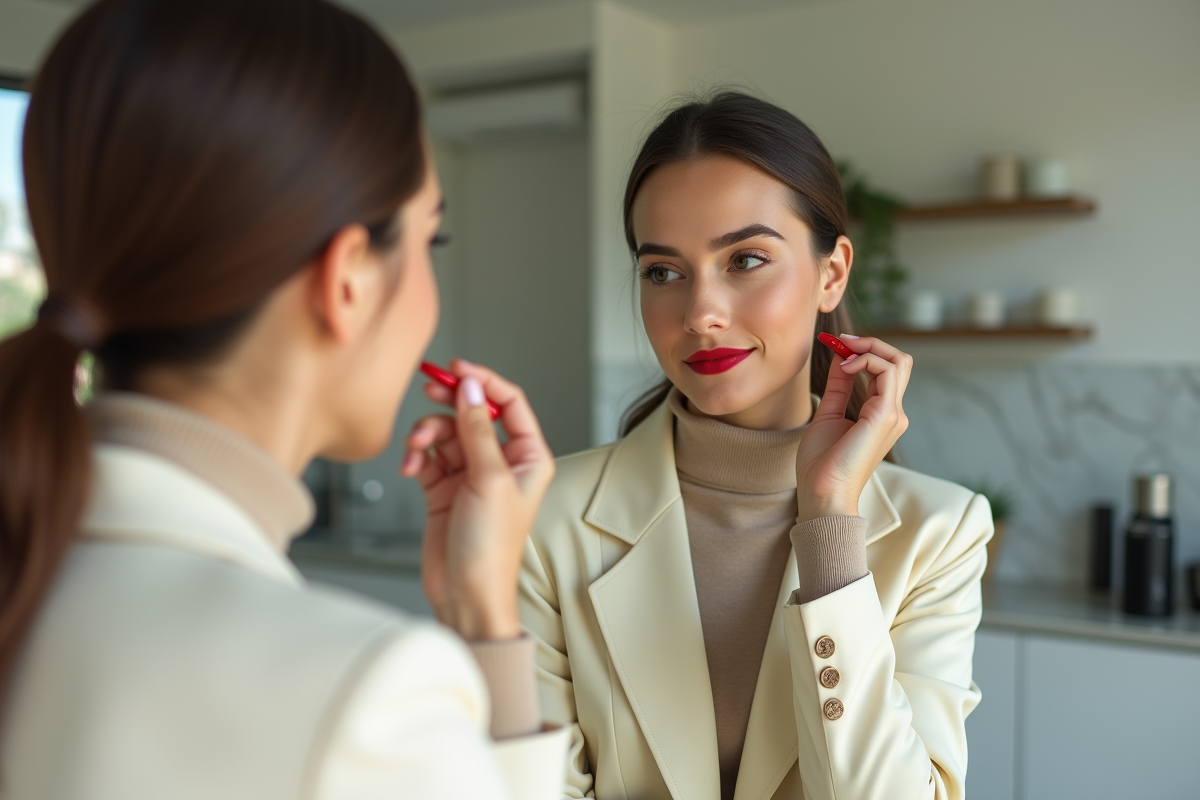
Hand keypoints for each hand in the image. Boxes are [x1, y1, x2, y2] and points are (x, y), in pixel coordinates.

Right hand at [400, 360, 554, 640]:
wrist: (465, 594)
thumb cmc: (491, 549)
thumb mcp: (489, 479)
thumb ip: (478, 429)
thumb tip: (471, 388)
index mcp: (528, 458)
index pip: (509, 402)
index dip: (484, 380)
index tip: (457, 368)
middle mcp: (502, 463)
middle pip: (473, 412)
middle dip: (449, 402)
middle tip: (428, 390)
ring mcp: (471, 474)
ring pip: (445, 432)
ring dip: (426, 434)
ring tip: (416, 449)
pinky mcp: (443, 488)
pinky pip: (426, 456)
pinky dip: (416, 457)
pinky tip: (410, 468)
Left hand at [795, 335, 911, 520]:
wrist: (823, 493)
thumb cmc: (821, 464)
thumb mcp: (828, 414)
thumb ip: (838, 387)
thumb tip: (842, 358)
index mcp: (881, 414)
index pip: (886, 370)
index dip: (864, 350)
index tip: (836, 344)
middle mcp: (893, 413)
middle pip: (898, 360)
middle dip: (870, 343)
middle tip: (841, 340)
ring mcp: (893, 414)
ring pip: (898, 361)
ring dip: (868, 347)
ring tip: (843, 353)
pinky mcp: (886, 415)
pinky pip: (887, 371)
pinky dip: (866, 360)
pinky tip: (845, 367)